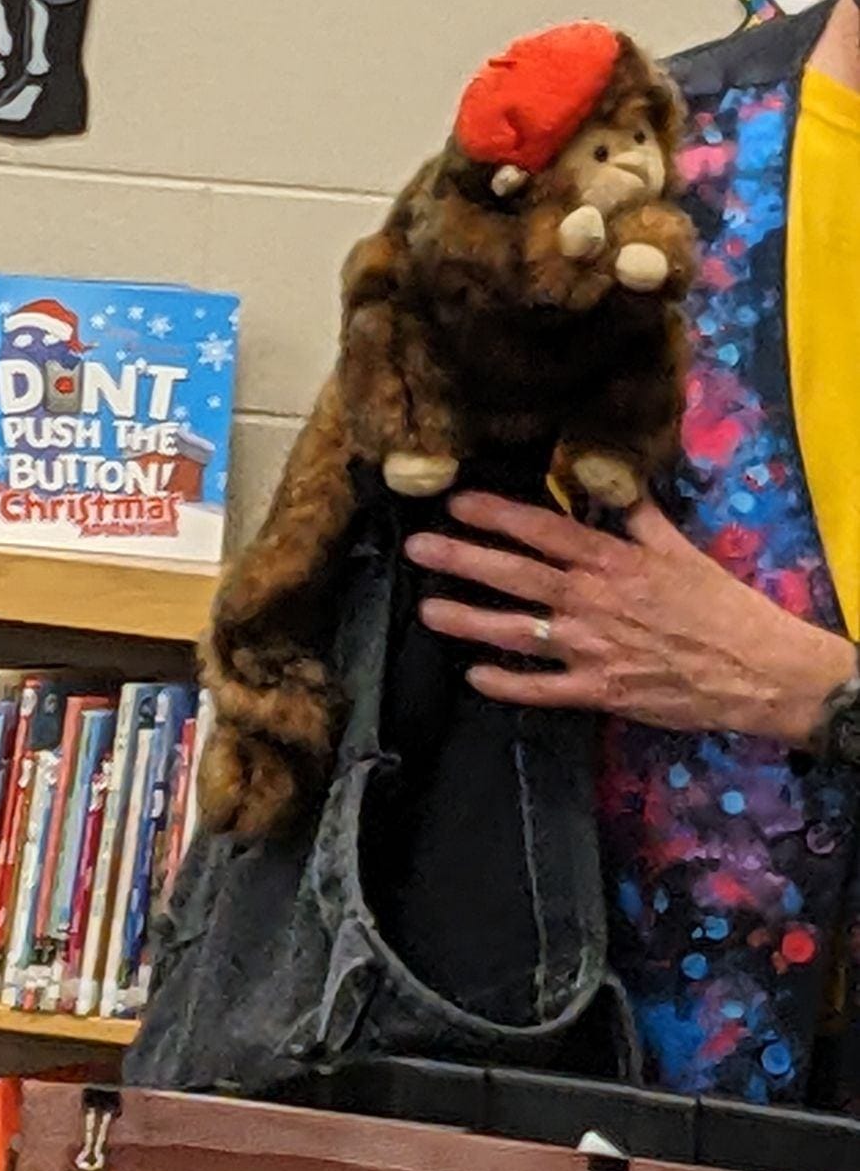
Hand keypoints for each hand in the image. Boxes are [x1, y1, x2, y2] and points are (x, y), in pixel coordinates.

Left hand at [405, 493, 854, 748]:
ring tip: (428, 612)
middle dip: (462, 559)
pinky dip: (506, 684)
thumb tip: (610, 479)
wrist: (752, 669)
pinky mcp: (597, 690)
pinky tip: (474, 676)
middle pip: (516, 575)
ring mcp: (590, 648)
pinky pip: (542, 689)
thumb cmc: (718, 605)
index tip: (456, 502)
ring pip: (518, 631)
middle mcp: (592, 600)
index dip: (496, 514)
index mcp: (612, 561)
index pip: (543, 530)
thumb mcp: (679, 549)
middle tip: (419, 548)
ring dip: (469, 621)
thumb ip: (637, 516)